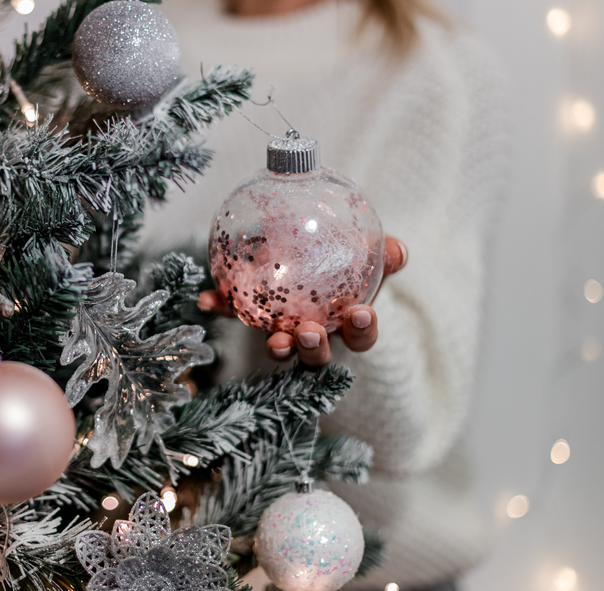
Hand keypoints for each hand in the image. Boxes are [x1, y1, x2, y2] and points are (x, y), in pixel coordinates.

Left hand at [198, 237, 407, 367]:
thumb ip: (382, 254)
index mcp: (346, 323)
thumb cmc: (342, 267)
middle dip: (315, 349)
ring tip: (274, 340)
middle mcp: (316, 337)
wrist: (302, 261)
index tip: (362, 314)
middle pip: (319, 354)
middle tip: (309, 334)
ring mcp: (282, 334)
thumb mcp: (365, 259)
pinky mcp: (250, 321)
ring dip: (278, 347)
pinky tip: (205, 300)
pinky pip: (234, 316)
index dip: (364, 330)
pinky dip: (219, 308)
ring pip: (282, 350)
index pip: (362, 335)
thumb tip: (399, 250)